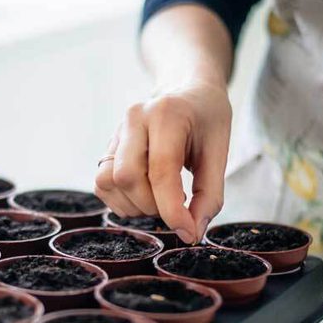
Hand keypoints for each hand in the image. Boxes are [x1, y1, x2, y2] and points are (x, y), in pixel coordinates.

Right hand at [94, 80, 231, 243]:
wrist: (188, 90)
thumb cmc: (207, 119)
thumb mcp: (220, 152)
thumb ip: (210, 195)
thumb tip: (192, 233)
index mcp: (167, 114)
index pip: (161, 170)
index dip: (173, 210)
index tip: (187, 232)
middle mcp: (134, 119)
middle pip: (127, 177)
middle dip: (152, 206)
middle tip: (177, 206)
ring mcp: (117, 131)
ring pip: (107, 182)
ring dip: (134, 205)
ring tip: (160, 200)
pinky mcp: (108, 146)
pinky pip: (102, 184)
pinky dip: (121, 201)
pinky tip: (145, 195)